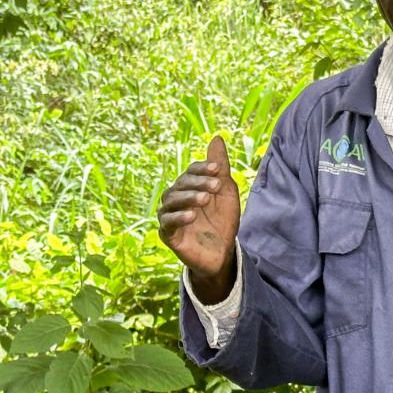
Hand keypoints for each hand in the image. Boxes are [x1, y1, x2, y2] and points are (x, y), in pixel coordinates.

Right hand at [158, 135, 239, 302]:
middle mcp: (175, 198)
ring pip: (171, 200)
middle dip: (198, 183)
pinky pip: (167, 222)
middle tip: (216, 186)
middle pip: (180, 184)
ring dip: (188, 197)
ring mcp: (169, 216)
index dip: (203, 168)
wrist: (222, 254)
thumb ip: (220, 167)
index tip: (218, 170)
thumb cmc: (223, 221)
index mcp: (189, 187)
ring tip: (205, 200)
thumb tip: (217, 137)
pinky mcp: (167, 234)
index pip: (190, 171)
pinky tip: (192, 215)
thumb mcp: (225, 192)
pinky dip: (178, 217)